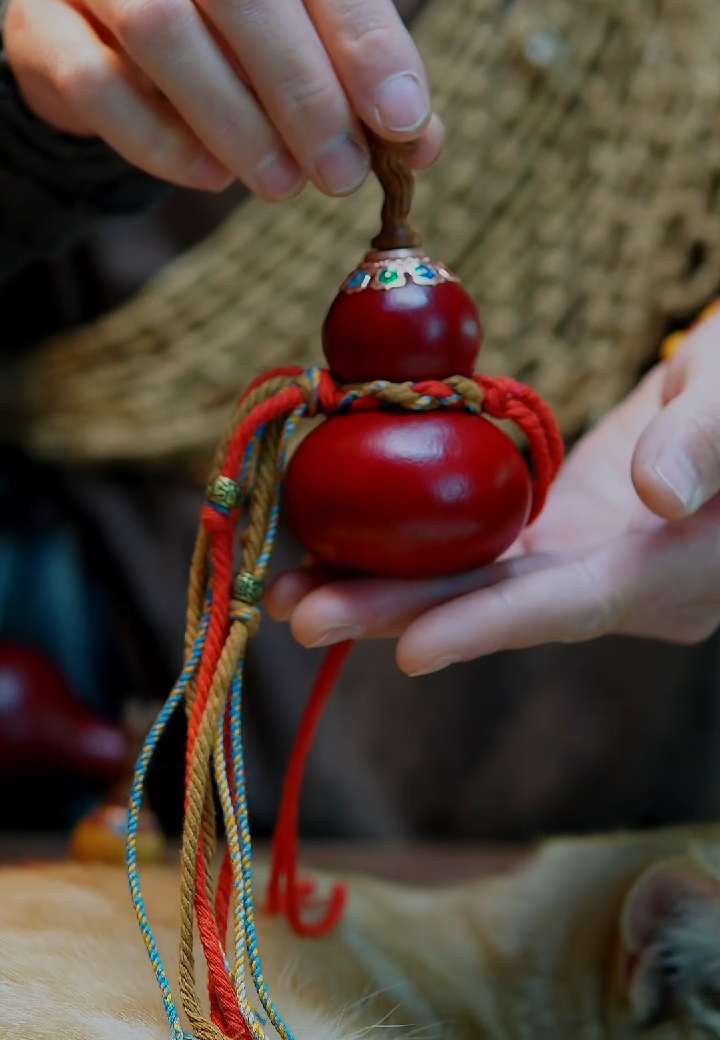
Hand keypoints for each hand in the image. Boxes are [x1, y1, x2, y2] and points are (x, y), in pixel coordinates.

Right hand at [4, 0, 440, 195]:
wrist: (110, 25)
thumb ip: (365, 74)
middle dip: (301, 90)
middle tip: (340, 173)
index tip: (403, 123)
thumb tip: (420, 144)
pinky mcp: (40, 14)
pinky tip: (211, 177)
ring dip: (235, 122)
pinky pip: (98, 80)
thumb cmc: (233, 22)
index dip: (366, 38)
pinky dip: (162, 141)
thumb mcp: (309, 26)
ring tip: (284, 185)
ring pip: (162, 27)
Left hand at [268, 312, 719, 673]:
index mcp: (675, 573)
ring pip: (477, 583)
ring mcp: (585, 566)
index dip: (491, 625)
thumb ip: (704, 443)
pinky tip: (344, 542)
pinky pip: (478, 551)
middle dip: (400, 612)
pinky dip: (414, 551)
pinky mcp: (556, 537)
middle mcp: (622, 588)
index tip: (410, 649)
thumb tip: (659, 496)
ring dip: (386, 587)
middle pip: (501, 605)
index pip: (574, 605)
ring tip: (293, 588)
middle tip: (300, 615)